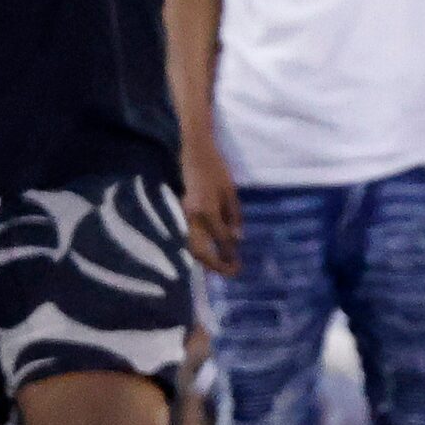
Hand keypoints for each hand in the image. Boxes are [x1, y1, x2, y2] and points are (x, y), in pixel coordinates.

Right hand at [181, 136, 241, 275]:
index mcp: (208, 210)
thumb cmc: (216, 169)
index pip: (220, 239)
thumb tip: (237, 240)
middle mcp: (193, 216)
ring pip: (192, 246)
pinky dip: (201, 249)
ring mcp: (186, 215)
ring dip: (206, 260)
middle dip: (215, 265)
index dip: (230, 254)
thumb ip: (234, 217)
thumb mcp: (230, 192)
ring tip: (223, 266)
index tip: (239, 265)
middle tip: (231, 272)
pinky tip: (213, 252)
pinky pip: (191, 237)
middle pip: (200, 251)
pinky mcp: (184, 213)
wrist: (194, 152)